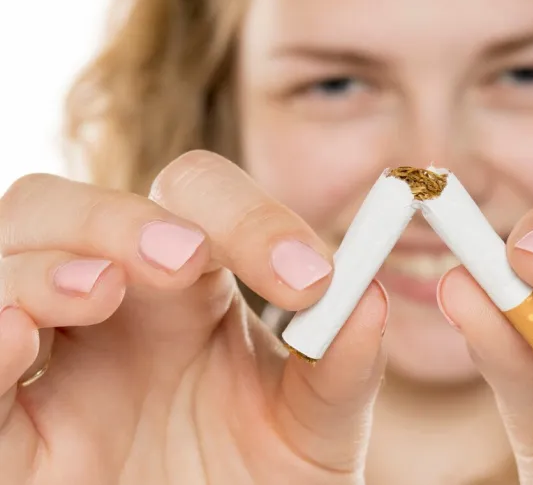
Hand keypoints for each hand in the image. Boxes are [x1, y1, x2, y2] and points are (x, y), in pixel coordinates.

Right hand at [0, 151, 386, 484]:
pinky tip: (22, 336)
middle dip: (120, 218)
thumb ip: (341, 370)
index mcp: (188, 292)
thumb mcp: (315, 430)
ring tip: (104, 291)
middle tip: (186, 260)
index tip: (310, 279)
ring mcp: (51, 361)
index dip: (249, 217)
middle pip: (71, 204)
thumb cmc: (263, 483)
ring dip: (47, 259)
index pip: (196, 202)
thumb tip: (370, 298)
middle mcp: (111, 308)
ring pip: (7, 252)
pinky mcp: (11, 431)